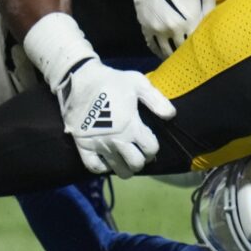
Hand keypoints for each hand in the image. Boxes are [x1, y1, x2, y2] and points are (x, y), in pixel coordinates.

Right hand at [23, 13, 175, 176]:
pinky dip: (102, 168)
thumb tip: (171, 115)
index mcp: (131, 126)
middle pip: (136, 164)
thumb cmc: (112, 81)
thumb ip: (157, 100)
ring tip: (126, 159)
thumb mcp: (139, 84)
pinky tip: (107, 160)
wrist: (80, 80)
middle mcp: (116, 139)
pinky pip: (93, 167)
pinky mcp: (82, 145)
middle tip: (139, 152)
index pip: (150, 149)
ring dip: (125, 167)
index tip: (150, 142)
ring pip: (117, 170)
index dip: (153, 148)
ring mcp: (99, 144)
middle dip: (142, 160)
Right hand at [128, 0, 215, 57]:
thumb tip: (216, 23)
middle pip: (182, 50)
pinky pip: (153, 46)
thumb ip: (211, 8)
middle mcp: (174, 28)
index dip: (201, 47)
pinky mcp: (146, 28)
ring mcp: (158, 30)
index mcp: (191, 20)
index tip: (204, 50)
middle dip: (187, 54)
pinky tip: (165, 53)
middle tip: (192, 57)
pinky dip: (159, 51)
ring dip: (172, 56)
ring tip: (178, 58)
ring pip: (166, 52)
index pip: (199, 42)